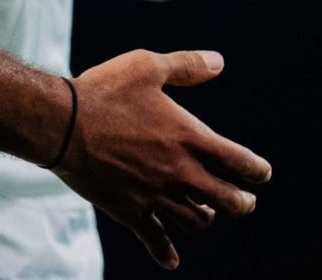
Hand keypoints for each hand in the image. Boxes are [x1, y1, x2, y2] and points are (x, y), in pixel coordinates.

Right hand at [56, 49, 271, 269]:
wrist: (62, 124)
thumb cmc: (103, 92)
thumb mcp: (145, 67)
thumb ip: (185, 66)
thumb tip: (219, 62)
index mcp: (190, 139)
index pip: (242, 163)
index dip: (257, 170)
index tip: (260, 173)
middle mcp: (180, 172)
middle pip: (229, 201)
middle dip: (242, 203)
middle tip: (243, 202)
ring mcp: (156, 195)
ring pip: (196, 221)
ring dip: (205, 217)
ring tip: (204, 212)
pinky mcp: (130, 210)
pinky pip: (155, 239)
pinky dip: (166, 252)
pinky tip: (172, 260)